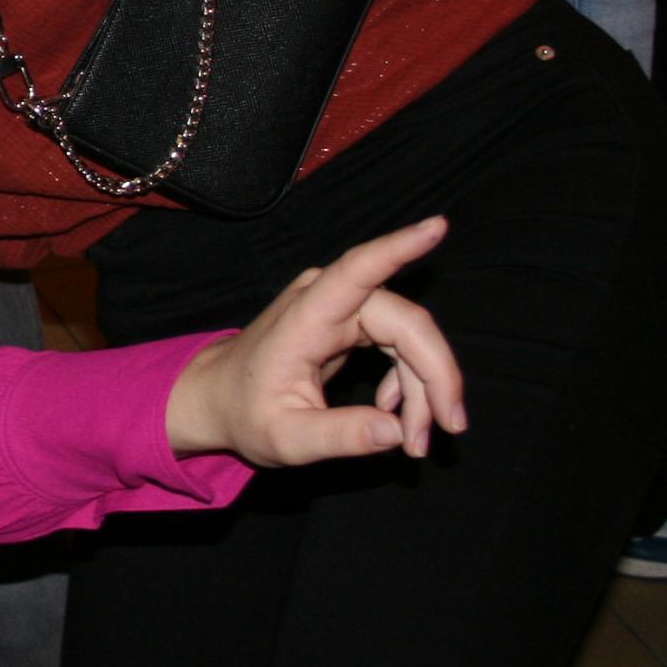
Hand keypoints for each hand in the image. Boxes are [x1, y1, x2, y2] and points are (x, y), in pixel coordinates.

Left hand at [163, 218, 466, 465]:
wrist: (218, 399)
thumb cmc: (246, 414)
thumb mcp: (286, 440)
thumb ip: (340, 437)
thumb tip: (397, 432)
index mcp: (304, 319)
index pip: (357, 271)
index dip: (398, 248)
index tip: (436, 226)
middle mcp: (325, 299)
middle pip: (407, 324)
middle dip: (436, 378)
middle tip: (448, 429)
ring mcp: (339, 306)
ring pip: (411, 336)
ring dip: (425, 388)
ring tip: (416, 441)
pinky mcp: (351, 319)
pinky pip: (400, 344)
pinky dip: (410, 382)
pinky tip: (396, 416)